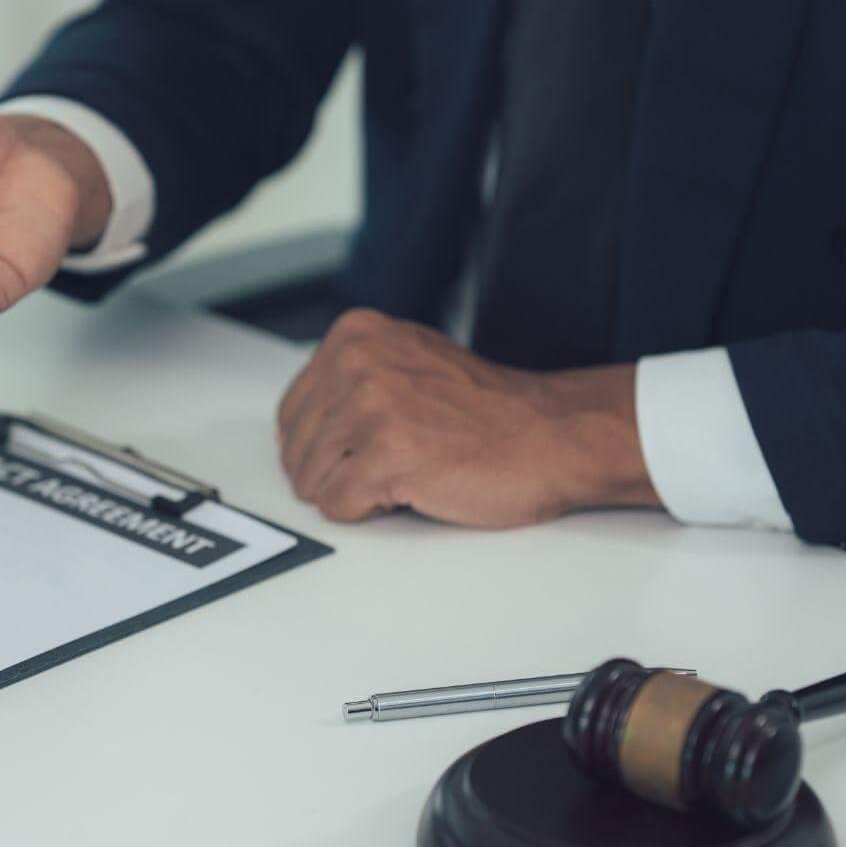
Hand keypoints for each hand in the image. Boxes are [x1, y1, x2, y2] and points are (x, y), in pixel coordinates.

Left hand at [275, 309, 659, 526]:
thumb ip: (353, 377)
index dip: (321, 445)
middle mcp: (357, 361)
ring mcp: (371, 406)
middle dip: (332, 471)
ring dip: (351, 491)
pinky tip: (408, 491)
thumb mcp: (408, 360)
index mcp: (355, 334)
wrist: (555, 434)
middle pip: (295, 447)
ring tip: (403, 474)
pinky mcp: (387, 454)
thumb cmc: (490, 411)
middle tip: (387, 467)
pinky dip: (366, 511)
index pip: (290, 411)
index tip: (359, 450)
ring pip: (309, 479)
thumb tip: (300, 419)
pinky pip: (336, 504)